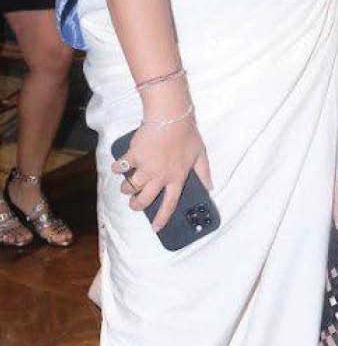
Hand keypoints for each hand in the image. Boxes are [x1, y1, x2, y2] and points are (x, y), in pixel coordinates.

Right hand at [111, 97, 211, 231]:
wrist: (171, 117)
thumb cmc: (187, 134)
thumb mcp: (200, 154)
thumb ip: (204, 172)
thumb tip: (211, 187)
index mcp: (176, 178)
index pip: (169, 204)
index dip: (162, 219)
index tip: (155, 228)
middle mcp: (160, 177)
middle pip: (144, 200)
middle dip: (136, 205)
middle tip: (134, 203)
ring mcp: (145, 167)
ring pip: (130, 187)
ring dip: (126, 189)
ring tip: (127, 186)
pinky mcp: (134, 156)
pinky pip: (121, 167)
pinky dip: (117, 168)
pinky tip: (119, 166)